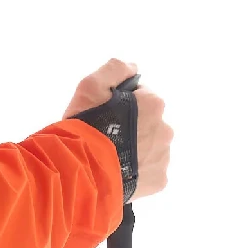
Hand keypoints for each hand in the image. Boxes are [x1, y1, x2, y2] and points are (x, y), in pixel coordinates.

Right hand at [64, 58, 172, 199]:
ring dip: (136, 147)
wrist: (82, 171)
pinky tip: (118, 170)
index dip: (122, 100)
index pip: (142, 95)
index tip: (105, 110)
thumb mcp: (90, 85)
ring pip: (151, 146)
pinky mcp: (159, 181)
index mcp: (153, 104)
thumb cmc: (87, 124)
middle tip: (107, 132)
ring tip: (111, 154)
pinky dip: (137, 169)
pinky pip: (149, 170)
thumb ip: (115, 69)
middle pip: (149, 121)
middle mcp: (165, 129)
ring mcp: (164, 157)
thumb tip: (133, 67)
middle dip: (132, 124)